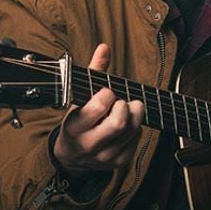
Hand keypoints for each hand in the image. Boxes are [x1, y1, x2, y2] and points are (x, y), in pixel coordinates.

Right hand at [53, 43, 144, 176]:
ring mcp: (105, 156)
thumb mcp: (79, 98)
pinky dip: (136, 127)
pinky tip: (127, 123)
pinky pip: (136, 139)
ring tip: (127, 108)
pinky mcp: (119, 162)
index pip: (99, 107)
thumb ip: (94, 72)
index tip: (107, 92)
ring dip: (134, 114)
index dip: (108, 94)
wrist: (74, 157)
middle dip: (125, 106)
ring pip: (132, 130)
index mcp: (75, 127)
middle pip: (119, 123)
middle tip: (122, 101)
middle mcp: (90, 144)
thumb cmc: (79, 120)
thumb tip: (104, 47)